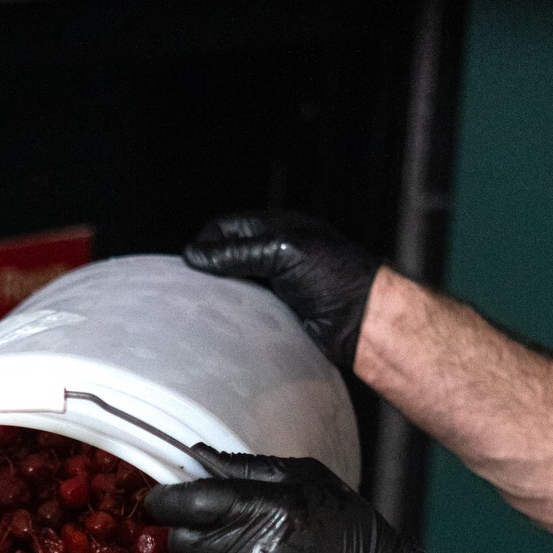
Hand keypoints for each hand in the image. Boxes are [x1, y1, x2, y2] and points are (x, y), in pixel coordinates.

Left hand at [150, 447, 404, 552]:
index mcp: (262, 509)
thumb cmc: (342, 531)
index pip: (185, 502)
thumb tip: (196, 457)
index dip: (167, 500)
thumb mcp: (305, 480)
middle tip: (218, 534)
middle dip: (190, 535)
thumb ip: (246, 469)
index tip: (166, 499)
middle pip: (181, 542)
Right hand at [183, 211, 380, 371]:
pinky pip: (242, 312)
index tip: (192, 266)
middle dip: (209, 272)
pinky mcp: (273, 313)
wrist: (360, 318)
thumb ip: (237, 252)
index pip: (223, 229)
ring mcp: (271, 284)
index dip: (205, 244)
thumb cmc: (335, 275)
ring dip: (220, 297)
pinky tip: (228, 324)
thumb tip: (195, 255)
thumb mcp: (282, 251)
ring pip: (230, 287)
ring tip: (209, 308)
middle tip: (195, 289)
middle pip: (223, 259)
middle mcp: (270, 254)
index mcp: (273, 229)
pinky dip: (232, 317)